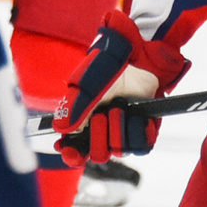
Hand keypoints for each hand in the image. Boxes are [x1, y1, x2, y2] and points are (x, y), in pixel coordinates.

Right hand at [53, 10, 184, 163]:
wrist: (141, 52)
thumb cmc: (110, 62)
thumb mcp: (87, 82)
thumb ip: (74, 106)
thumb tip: (61, 129)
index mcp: (85, 119)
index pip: (75, 149)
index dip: (73, 154)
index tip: (72, 152)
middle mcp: (104, 127)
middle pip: (99, 154)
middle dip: (100, 136)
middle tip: (102, 114)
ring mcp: (124, 127)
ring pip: (121, 150)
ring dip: (120, 130)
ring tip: (121, 107)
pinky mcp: (145, 126)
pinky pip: (143, 145)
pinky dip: (140, 131)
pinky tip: (138, 116)